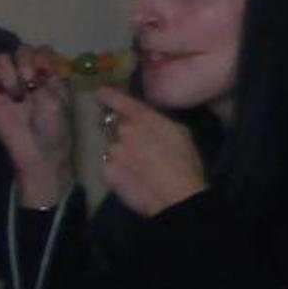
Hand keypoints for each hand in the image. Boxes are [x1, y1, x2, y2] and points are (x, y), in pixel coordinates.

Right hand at [0, 47, 75, 204]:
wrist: (35, 149)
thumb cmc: (53, 126)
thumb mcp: (57, 103)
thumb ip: (44, 83)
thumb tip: (31, 73)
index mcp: (50, 74)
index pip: (44, 50)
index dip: (43, 57)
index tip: (45, 72)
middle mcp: (29, 73)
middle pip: (23, 50)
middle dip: (26, 63)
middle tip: (30, 85)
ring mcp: (9, 81)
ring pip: (2, 57)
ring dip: (9, 71)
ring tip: (16, 93)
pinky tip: (1, 92)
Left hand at [96, 88, 206, 218]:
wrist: (176, 196)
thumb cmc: (186, 162)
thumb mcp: (181, 133)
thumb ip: (159, 123)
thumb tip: (148, 122)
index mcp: (144, 118)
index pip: (120, 101)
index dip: (109, 96)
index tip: (101, 92)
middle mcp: (124, 131)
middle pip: (117, 127)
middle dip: (125, 134)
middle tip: (141, 149)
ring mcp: (113, 152)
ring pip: (114, 148)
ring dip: (122, 154)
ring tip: (140, 168)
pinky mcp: (106, 172)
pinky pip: (110, 166)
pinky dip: (118, 170)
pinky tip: (134, 178)